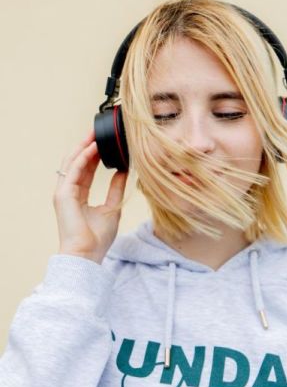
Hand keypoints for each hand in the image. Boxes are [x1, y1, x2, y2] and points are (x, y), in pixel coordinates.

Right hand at [53, 129, 128, 263]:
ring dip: (83, 146)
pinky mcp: (63, 195)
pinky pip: (73, 170)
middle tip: (99, 130)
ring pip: (72, 162)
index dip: (93, 154)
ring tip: (95, 133)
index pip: (85, 169)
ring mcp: (63, 192)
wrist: (87, 255)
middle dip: (87, 145)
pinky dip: (83, 157)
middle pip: (76, 162)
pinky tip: (94, 147)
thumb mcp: (113, 207)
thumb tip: (124, 170)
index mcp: (78, 195)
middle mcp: (68, 191)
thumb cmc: (98, 238)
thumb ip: (116, 188)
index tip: (105, 142)